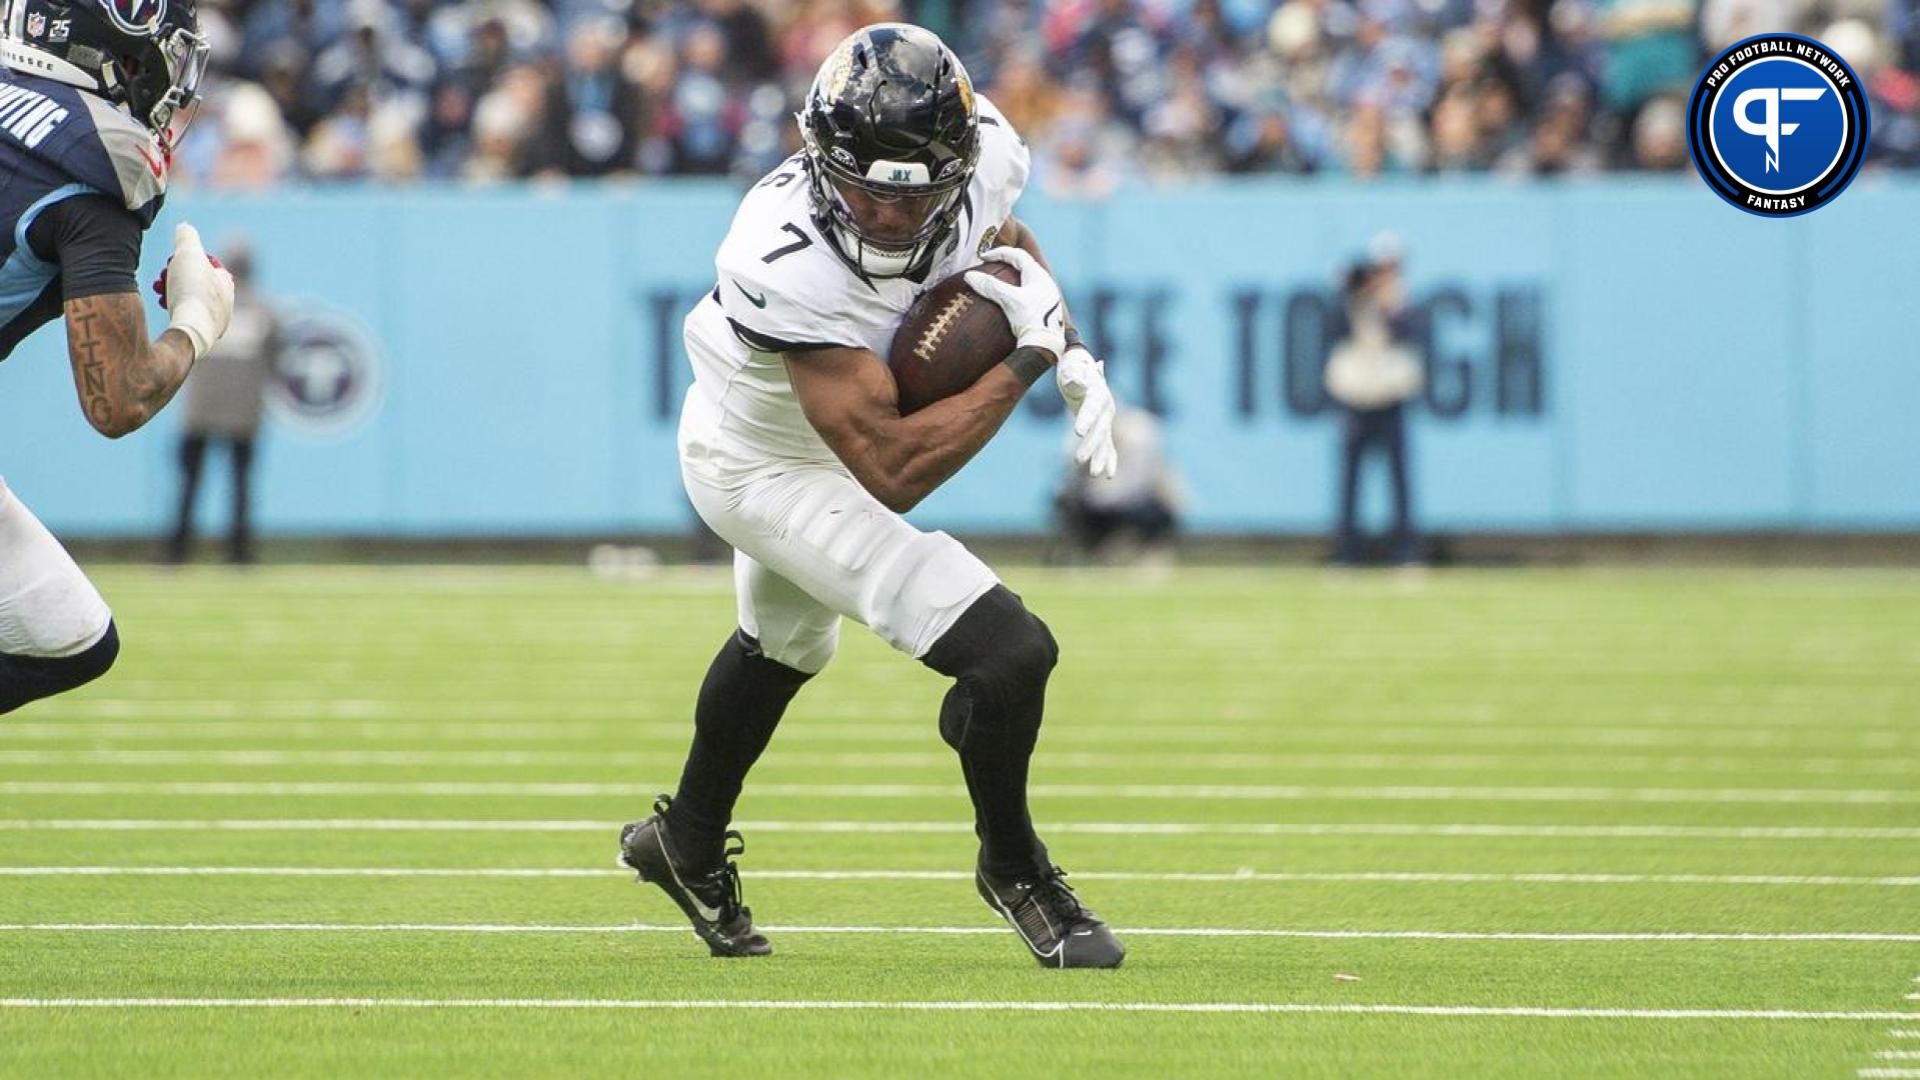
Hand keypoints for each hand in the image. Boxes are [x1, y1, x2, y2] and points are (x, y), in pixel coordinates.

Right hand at [154, 223, 233, 359]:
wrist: (190, 329)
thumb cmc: (192, 290)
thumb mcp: (189, 253)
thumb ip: (187, 236)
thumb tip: (185, 227)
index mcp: (226, 282)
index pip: (207, 263)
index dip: (188, 258)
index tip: (173, 259)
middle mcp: (225, 303)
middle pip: (195, 282)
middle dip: (175, 276)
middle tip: (160, 277)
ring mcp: (215, 321)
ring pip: (189, 299)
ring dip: (171, 291)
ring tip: (158, 291)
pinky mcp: (202, 335)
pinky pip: (186, 316)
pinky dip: (173, 308)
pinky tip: (164, 307)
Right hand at [964, 246, 1065, 360]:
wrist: (1046, 347)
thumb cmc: (1031, 321)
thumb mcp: (1009, 301)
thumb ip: (990, 286)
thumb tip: (969, 276)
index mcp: (1039, 276)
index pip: (1018, 255)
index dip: (999, 253)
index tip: (983, 257)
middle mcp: (1046, 283)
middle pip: (1025, 265)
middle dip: (1007, 262)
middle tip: (991, 265)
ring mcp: (1048, 296)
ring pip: (1028, 279)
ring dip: (1013, 276)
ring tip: (999, 282)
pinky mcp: (1046, 310)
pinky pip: (1030, 292)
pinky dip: (1017, 290)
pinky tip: (1010, 301)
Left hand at [1057, 344, 1116, 479]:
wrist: (1082, 366)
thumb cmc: (1072, 367)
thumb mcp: (1070, 368)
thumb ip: (1072, 376)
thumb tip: (1071, 379)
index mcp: (1097, 393)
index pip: (1091, 408)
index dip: (1085, 420)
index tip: (1077, 433)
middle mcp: (1106, 408)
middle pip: (1098, 430)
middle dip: (1089, 446)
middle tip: (1077, 460)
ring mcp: (1106, 419)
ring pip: (1104, 441)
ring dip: (1099, 458)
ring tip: (1093, 475)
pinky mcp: (1103, 427)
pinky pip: (1108, 445)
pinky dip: (1109, 459)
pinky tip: (1109, 475)